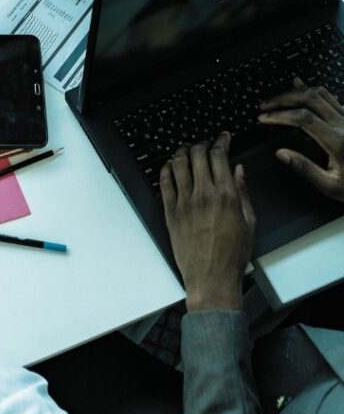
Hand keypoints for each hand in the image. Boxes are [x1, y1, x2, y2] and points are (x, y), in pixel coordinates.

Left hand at [159, 133, 255, 311]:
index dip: (220, 141)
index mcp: (226, 196)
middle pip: (197, 155)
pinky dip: (166, 168)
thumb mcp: (249, 221)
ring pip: (178, 164)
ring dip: (182, 151)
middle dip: (202, 143)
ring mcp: (184, 202)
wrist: (211, 276)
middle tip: (205, 142)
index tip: (223, 136)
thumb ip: (243, 192)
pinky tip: (170, 165)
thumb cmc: (233, 254)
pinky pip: (164, 182)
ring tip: (186, 149)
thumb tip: (238, 169)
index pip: (219, 156)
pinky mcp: (170, 211)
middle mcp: (203, 195)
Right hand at [259, 78, 343, 201]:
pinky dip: (312, 90)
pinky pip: (330, 97)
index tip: (264, 118)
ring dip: (296, 92)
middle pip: (310, 99)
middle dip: (283, 99)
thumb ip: (305, 168)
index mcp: (338, 142)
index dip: (280, 115)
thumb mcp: (330, 186)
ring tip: (278, 99)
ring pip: (320, 93)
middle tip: (265, 106)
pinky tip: (300, 85)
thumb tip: (282, 154)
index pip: (303, 118)